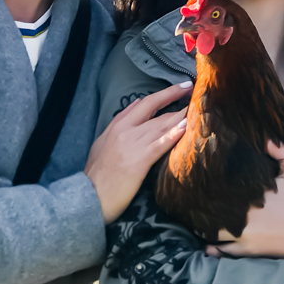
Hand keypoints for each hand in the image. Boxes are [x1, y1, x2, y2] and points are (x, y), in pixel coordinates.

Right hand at [86, 82, 190, 223]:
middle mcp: (124, 130)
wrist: (89, 195)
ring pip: (160, 123)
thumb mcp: (102, 145)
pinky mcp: (140, 160)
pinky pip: (160, 144)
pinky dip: (173, 134)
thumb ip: (117, 128)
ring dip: (180, 113)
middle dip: (172, 94)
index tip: (174, 89)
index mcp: (115, 126)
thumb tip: (134, 112)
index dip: (160, 95)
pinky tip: (185, 127)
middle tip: (189, 87)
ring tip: (195, 105)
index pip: (140, 104)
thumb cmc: (96, 175)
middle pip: (152, 106)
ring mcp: (133, 144)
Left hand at [205, 141, 283, 260]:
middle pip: (208, 209)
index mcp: (251, 192)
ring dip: (204, 226)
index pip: (217, 186)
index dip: (204, 182)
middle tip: (192, 198)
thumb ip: (278, 150)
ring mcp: (243, 235)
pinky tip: (208, 243)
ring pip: (211, 231)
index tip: (197, 176)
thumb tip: (262, 135)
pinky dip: (213, 247)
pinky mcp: (248, 251)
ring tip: (198, 219)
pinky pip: (222, 250)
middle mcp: (242, 215)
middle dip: (200, 203)